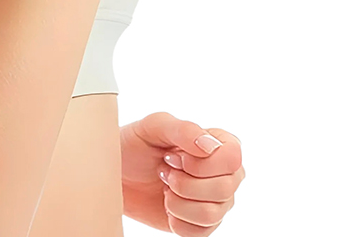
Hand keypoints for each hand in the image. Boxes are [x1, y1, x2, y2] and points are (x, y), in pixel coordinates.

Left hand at [120, 111, 244, 233]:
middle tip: (164, 171)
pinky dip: (176, 219)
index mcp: (220, 143)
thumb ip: (183, 129)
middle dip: (184, 182)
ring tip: (165, 186)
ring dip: (178, 201)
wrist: (120, 174)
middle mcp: (226, 174)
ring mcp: (217, 201)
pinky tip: (167, 203)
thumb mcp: (154, 126)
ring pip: (212, 213)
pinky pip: (200, 233)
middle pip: (224, 188)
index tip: (175, 157)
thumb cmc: (137, 144)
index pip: (233, 158)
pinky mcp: (203, 225)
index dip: (202, 163)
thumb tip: (210, 146)